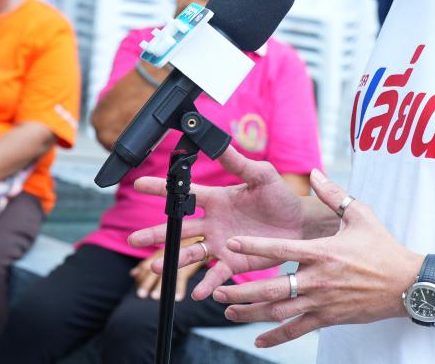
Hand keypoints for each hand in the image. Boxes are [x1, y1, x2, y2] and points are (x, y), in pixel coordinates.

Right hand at [128, 147, 305, 300]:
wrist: (300, 224)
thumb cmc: (279, 197)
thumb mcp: (260, 174)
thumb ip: (237, 161)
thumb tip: (217, 141)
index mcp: (216, 199)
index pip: (184, 193)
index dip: (160, 189)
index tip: (138, 183)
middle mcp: (213, 222)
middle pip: (179, 228)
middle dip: (155, 234)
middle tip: (134, 238)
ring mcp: (221, 243)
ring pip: (191, 252)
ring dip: (174, 261)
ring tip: (156, 268)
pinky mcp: (234, 262)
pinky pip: (216, 273)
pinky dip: (206, 283)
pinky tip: (197, 292)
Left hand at [209, 170, 422, 348]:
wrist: (406, 284)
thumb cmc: (383, 247)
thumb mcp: (360, 215)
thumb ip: (333, 195)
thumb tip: (314, 173)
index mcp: (322, 252)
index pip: (280, 250)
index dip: (253, 248)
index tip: (230, 246)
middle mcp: (318, 279)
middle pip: (271, 288)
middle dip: (241, 291)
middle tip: (219, 290)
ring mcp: (322, 302)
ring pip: (279, 311)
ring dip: (251, 313)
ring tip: (228, 312)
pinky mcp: (329, 318)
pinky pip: (297, 330)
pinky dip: (276, 337)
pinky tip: (258, 341)